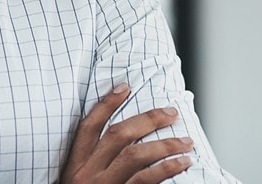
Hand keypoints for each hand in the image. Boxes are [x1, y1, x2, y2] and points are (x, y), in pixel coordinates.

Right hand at [60, 83, 193, 183]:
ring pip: (136, 156)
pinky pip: (147, 182)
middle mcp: (86, 174)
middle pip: (118, 135)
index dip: (106, 104)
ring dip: (165, 145)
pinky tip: (182, 164)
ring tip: (187, 143)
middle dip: (148, 119)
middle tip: (171, 113)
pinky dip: (167, 169)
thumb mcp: (78, 182)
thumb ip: (96, 162)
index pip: (88, 126)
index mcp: (74, 166)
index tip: (124, 86)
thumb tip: (126, 140)